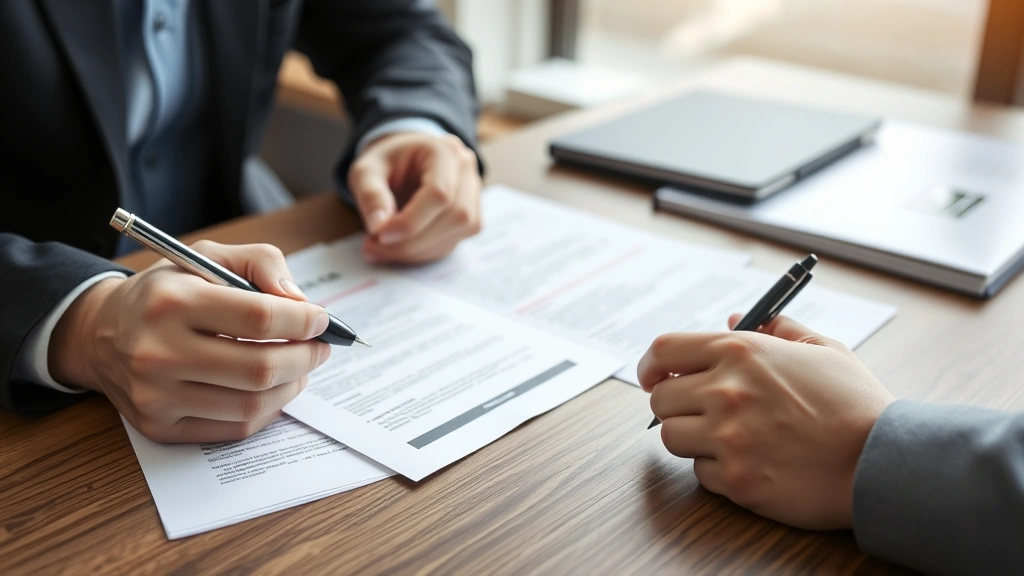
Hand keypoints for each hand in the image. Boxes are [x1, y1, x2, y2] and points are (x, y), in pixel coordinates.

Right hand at [49, 241, 331, 442]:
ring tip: (300, 367)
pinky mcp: (160, 427)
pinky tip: (273, 389)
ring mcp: (156, 396)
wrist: (101, 334)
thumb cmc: (168, 292)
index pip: (258, 316)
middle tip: (320, 347)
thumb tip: (301, 302)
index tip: (321, 319)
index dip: (303, 320)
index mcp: (170, 301)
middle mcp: (157, 352)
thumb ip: (261, 262)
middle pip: (260, 368)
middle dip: (305, 357)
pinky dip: (267, 410)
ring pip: (252, 404)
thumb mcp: (208, 256)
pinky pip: (235, 428)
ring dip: (292, 386)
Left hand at [348, 131, 481, 263]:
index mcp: (444, 151)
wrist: (402, 162)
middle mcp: (465, 171)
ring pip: (457, 234)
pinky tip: (399, 247)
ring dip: (417, 250)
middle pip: (454, 217)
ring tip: (382, 249)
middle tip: (373, 247)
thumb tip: (379, 226)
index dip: (411, 221)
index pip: (439, 193)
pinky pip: (453, 243)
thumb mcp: (366, 170)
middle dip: (412, 242)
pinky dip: (423, 252)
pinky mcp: (471, 217)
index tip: (380, 235)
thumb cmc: (386, 163)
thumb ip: (371, 195)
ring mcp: (473, 195)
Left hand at [638, 315, 893, 529]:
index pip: (664, 351)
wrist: (884, 463)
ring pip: (671, 437)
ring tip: (727, 438)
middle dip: (674, 404)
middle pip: (660, 399)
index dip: (651, 365)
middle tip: (698, 411)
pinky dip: (716, 470)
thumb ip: (777, 328)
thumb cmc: (856, 405)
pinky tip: (749, 463)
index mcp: (740, 352)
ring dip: (691, 438)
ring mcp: (727, 438)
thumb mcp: (823, 350)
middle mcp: (725, 391)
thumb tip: (736, 318)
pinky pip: (700, 472)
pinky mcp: (735, 479)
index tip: (653, 377)